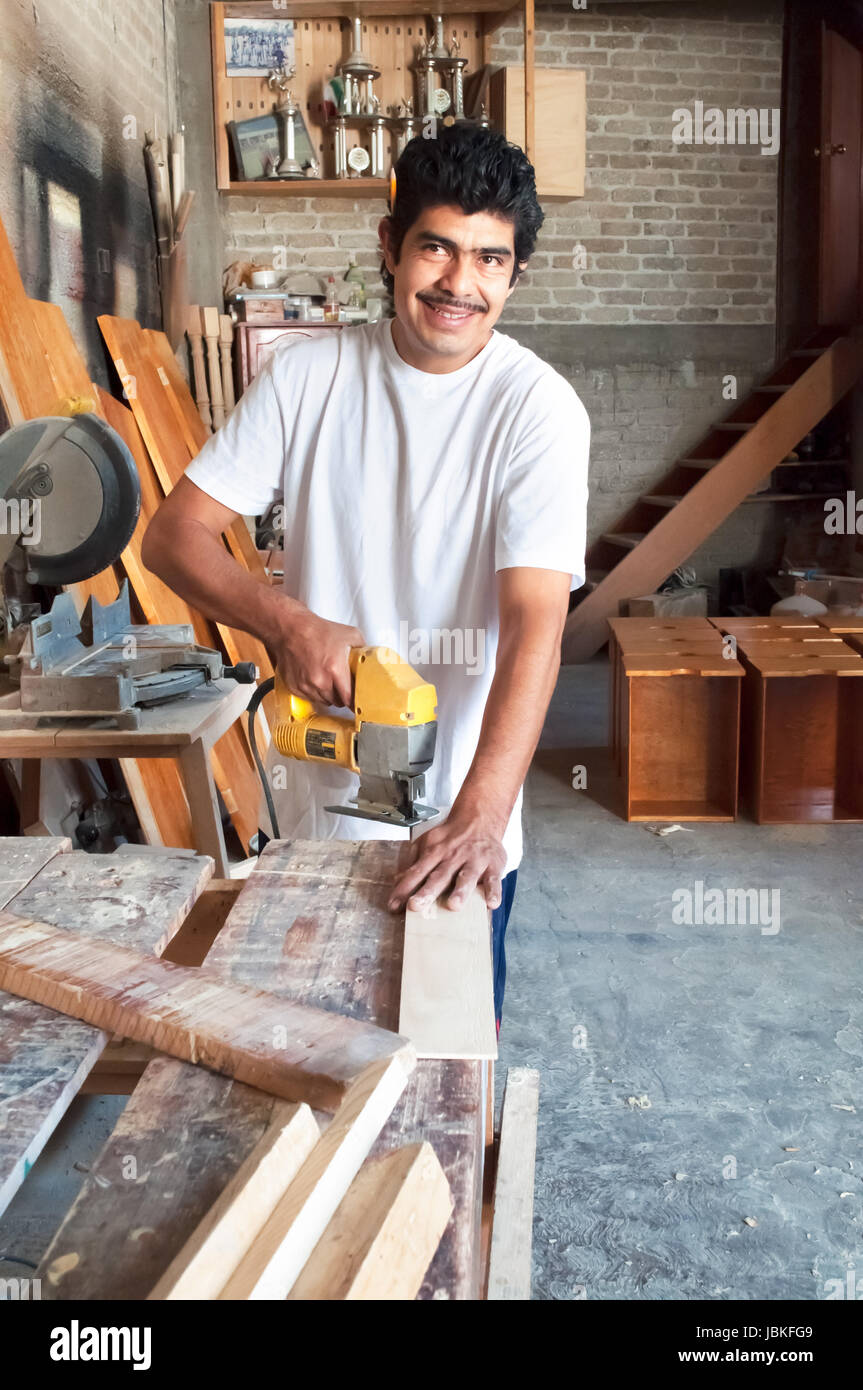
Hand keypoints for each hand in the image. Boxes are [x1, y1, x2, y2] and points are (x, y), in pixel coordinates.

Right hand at [272, 608, 364, 708]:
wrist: (291, 629)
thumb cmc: (317, 631)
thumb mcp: (349, 634)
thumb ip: (362, 649)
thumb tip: (370, 658)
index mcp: (335, 669)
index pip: (349, 698)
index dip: (354, 702)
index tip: (357, 704)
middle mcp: (320, 680)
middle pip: (336, 702)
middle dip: (341, 696)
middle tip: (342, 686)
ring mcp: (306, 685)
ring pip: (322, 701)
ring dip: (327, 695)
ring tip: (327, 681)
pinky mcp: (295, 687)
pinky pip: (308, 698)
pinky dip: (313, 693)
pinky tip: (315, 680)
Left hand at [387, 811, 506, 913]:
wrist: (479, 819)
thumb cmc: (451, 837)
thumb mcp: (428, 843)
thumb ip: (413, 862)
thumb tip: (397, 881)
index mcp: (435, 852)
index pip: (417, 872)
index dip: (404, 888)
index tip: (393, 905)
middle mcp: (454, 857)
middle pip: (439, 876)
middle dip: (427, 892)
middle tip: (415, 906)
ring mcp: (474, 861)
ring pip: (467, 877)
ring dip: (460, 891)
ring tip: (453, 905)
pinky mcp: (493, 866)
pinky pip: (494, 880)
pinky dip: (493, 891)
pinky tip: (491, 903)